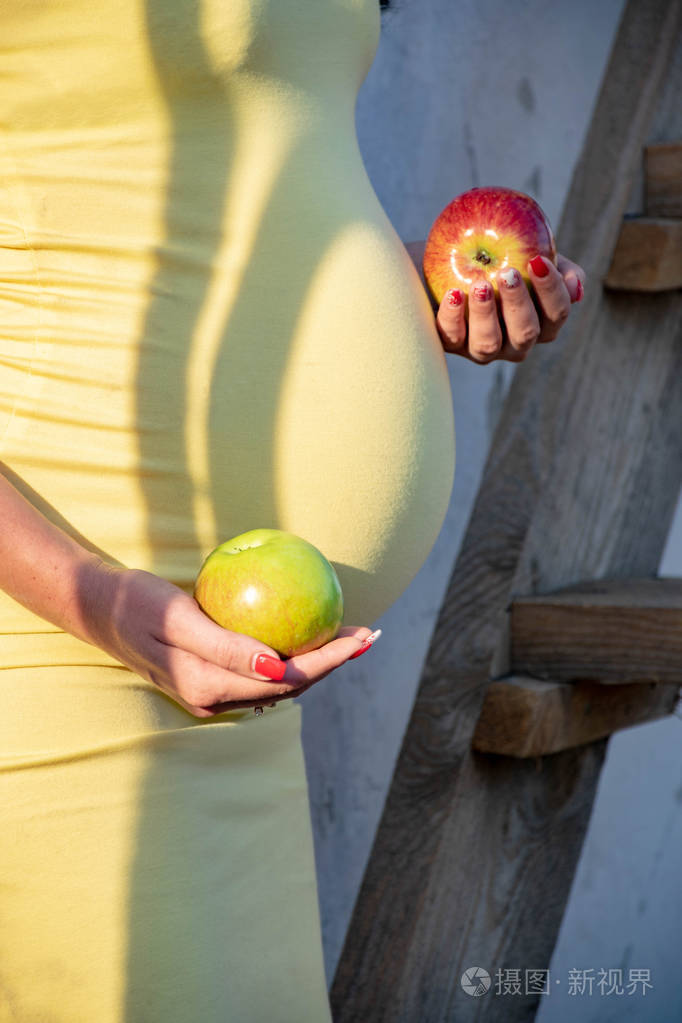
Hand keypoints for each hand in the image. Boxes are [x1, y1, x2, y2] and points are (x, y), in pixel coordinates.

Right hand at [80, 559, 373, 717]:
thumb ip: (227, 647)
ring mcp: (212, 693)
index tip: (362, 638)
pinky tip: (307, 635)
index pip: (286, 678)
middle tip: (369, 634)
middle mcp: (214, 699)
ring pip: (279, 683)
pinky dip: (291, 656)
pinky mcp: (210, 678)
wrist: (98, 608)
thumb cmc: (137, 603)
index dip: (329, 660)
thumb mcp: (180, 619)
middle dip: (334, 663)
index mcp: (208, 687)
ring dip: (317, 662)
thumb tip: (279, 667)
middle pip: (290, 686)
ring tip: (349, 635)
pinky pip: (262, 671)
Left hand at [406, 241, 584, 363]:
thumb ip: (555, 264)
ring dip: (486, 314)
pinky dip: (453, 317)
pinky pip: (452, 338)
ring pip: (488, 344)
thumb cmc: (497, 257)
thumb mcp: (527, 252)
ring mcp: (482, 349)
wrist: (444, 261)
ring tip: (479, 284)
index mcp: (541, 323)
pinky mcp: (450, 346)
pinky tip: (453, 295)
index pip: (557, 314)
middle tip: (508, 274)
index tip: (538, 261)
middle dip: (519, 304)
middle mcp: (514, 343)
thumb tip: (576, 286)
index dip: (552, 291)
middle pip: (526, 333)